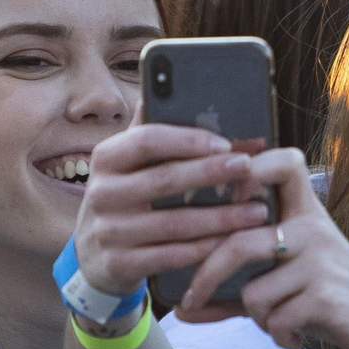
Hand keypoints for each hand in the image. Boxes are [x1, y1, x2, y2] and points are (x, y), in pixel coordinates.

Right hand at [73, 122, 274, 295]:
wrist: (92, 259)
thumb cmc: (123, 199)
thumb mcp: (126, 164)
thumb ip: (149, 131)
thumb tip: (173, 84)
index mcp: (106, 157)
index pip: (147, 140)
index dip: (188, 140)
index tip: (226, 144)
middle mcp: (102, 193)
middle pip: (164, 180)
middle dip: (212, 174)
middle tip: (250, 169)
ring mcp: (108, 231)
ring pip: (174, 224)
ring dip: (221, 218)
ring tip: (257, 212)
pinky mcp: (119, 264)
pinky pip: (171, 256)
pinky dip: (206, 250)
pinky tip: (232, 243)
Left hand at [176, 148, 348, 348]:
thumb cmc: (338, 301)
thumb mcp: (290, 288)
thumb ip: (238, 292)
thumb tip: (181, 313)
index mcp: (308, 215)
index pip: (284, 164)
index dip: (249, 167)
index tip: (225, 192)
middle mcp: (314, 229)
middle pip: (239, 241)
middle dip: (206, 277)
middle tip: (189, 301)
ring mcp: (322, 261)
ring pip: (253, 293)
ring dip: (259, 319)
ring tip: (281, 323)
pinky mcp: (327, 297)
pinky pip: (275, 320)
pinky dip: (279, 337)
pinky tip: (298, 338)